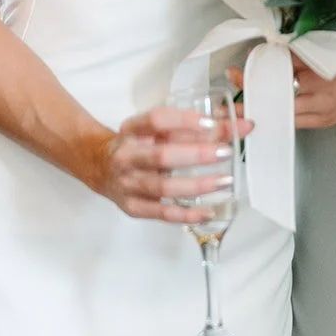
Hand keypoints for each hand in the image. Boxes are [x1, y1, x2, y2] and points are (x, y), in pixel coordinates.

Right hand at [92, 105, 251, 221]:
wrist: (99, 167)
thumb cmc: (137, 145)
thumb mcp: (158, 130)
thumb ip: (195, 126)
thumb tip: (237, 124)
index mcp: (132, 130)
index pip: (157, 120)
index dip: (185, 121)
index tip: (212, 123)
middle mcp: (127, 156)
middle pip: (162, 155)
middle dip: (197, 154)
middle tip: (226, 151)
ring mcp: (128, 184)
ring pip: (164, 186)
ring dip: (198, 185)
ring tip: (225, 181)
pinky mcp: (133, 207)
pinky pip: (162, 213)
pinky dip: (187, 214)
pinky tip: (209, 211)